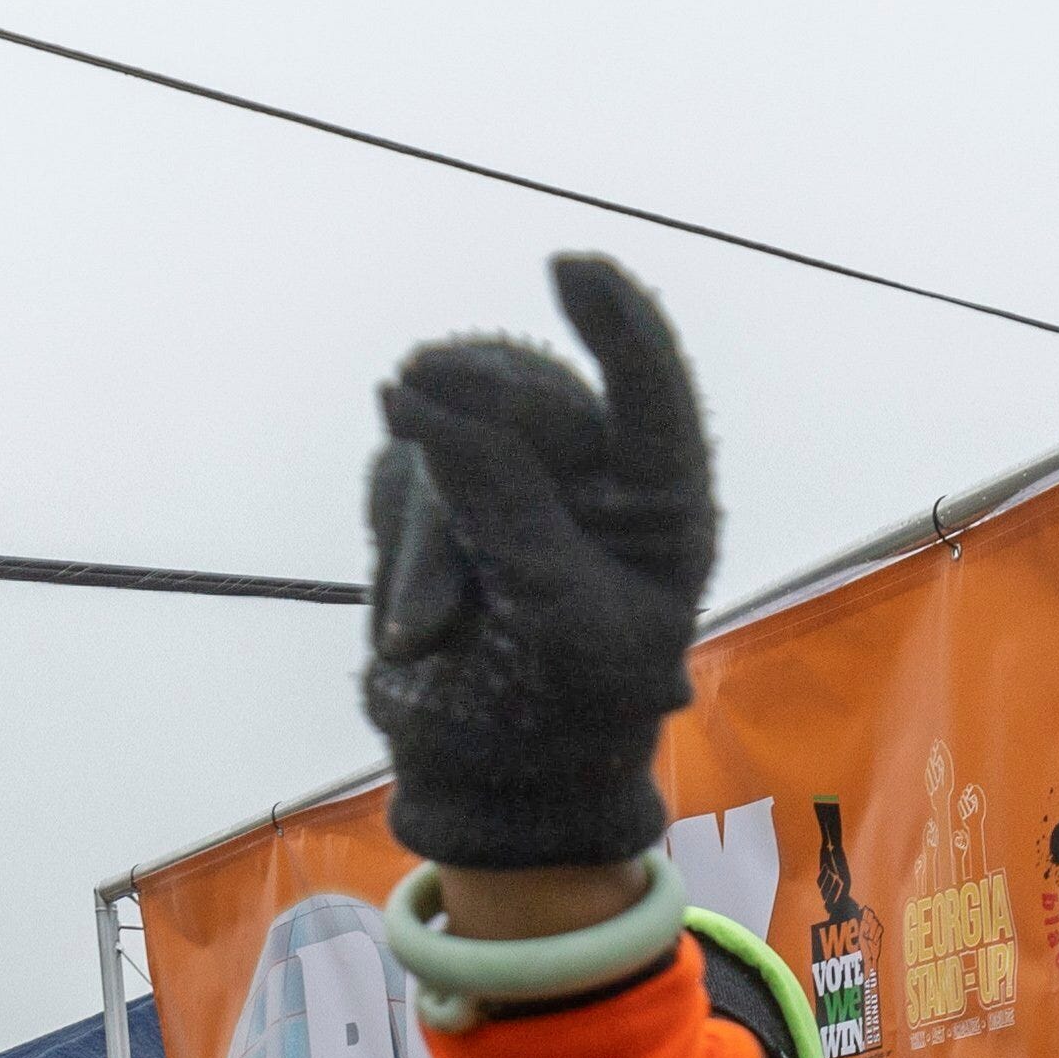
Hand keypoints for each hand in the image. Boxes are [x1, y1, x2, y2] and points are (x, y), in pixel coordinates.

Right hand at [359, 252, 717, 878]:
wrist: (486, 787)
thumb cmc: (555, 716)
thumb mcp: (547, 614)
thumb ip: (496, 500)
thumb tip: (412, 392)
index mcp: (661, 508)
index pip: (652, 390)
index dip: (619, 321)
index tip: (570, 270)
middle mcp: (594, 479)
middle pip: (530, 396)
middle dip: (472, 423)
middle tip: (409, 415)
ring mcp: (512, 483)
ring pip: (451, 427)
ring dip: (424, 523)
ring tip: (421, 635)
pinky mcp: (439, 500)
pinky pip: (401, 471)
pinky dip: (396, 535)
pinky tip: (413, 622)